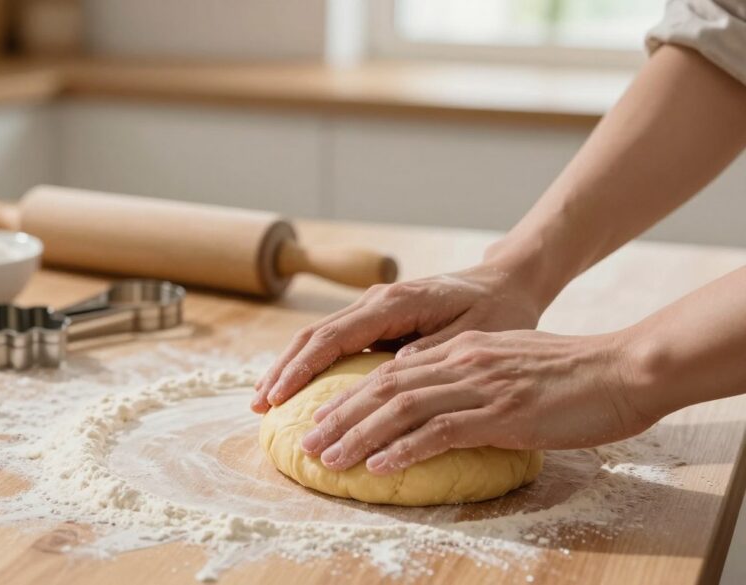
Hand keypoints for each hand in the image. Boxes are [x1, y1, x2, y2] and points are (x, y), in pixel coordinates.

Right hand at [252, 262, 544, 412]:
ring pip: (318, 338)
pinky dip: (309, 364)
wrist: (506, 283)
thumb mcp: (474, 333)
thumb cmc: (497, 310)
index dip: (302, 368)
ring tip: (265, 401)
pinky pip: (334, 343)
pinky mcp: (377, 321)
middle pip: (314, 336)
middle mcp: (375, 302)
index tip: (279, 396)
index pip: (334, 337)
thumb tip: (392, 370)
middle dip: (284, 370)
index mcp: (394, 303)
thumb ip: (432, 350)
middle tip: (258, 406)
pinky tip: (295, 387)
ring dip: (290, 368)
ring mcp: (373, 309)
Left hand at [298, 329, 654, 474]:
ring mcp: (480, 386)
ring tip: (329, 459)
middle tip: (308, 443)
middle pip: (383, 388)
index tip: (321, 420)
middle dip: (339, 417)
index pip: (390, 372)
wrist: (622, 369)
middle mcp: (461, 363)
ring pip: (401, 408)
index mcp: (460, 352)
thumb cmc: (571, 375)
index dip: (349, 396)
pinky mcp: (502, 413)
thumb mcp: (509, 368)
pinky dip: (405, 449)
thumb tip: (439, 407)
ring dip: (358, 435)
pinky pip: (441, 431)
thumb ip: (471, 380)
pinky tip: (380, 467)